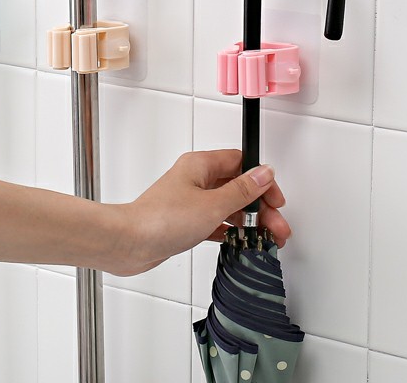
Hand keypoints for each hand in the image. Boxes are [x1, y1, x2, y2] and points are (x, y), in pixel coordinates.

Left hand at [109, 150, 289, 276]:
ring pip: (228, 205)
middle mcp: (194, 179)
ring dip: (249, 220)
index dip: (262, 180)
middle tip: (277, 227)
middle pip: (237, 186)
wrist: (129, 243)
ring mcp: (189, 200)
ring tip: (266, 239)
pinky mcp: (185, 220)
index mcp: (200, 165)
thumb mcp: (212, 205)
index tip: (276, 200)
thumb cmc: (161, 220)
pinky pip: (215, 221)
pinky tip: (242, 241)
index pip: (240, 163)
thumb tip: (264, 173)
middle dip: (260, 207)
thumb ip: (242, 191)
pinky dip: (230, 230)